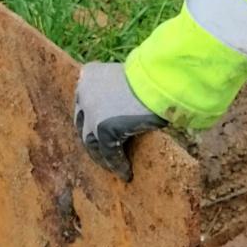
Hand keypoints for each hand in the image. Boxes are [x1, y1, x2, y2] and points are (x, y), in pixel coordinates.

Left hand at [74, 61, 167, 181]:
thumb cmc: (158, 77)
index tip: (98, 132)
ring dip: (102, 158)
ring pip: (91, 142)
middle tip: (104, 155)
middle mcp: (85, 92)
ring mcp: (92, 111)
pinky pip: (108, 153)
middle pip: (83, 124)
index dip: (90, 119)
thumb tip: (126, 108)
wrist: (163, 79)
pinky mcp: (104, 128)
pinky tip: (126, 173)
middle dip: (93, 141)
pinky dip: (117, 165)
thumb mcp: (131, 77)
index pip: (84, 102)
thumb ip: (119, 89)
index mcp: (90, 74)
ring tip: (114, 168)